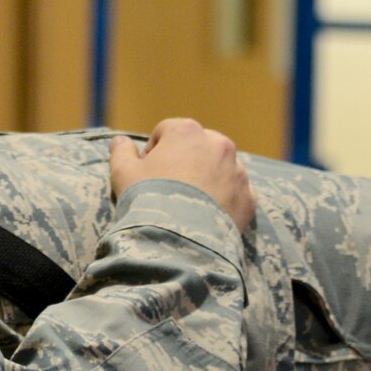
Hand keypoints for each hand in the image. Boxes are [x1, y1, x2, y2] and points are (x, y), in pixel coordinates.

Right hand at [110, 118, 255, 230]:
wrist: (180, 239)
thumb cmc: (148, 198)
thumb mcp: (122, 171)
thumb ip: (121, 150)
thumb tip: (121, 141)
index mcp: (187, 132)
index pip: (167, 130)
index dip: (153, 150)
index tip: (147, 170)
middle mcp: (218, 145)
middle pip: (198, 146)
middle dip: (184, 160)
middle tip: (168, 186)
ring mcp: (238, 172)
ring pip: (219, 168)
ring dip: (205, 178)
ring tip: (187, 203)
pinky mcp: (249, 198)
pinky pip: (234, 192)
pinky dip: (223, 199)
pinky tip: (204, 215)